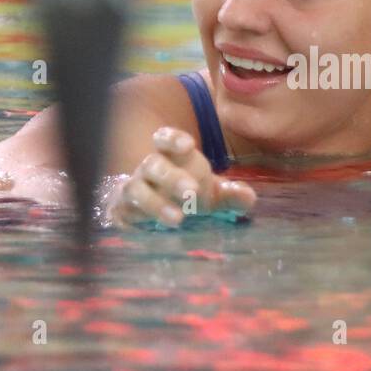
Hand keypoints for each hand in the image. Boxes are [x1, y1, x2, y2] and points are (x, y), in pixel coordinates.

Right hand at [107, 127, 255, 226]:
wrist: (153, 209)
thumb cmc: (187, 194)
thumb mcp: (211, 194)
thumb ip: (230, 194)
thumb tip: (248, 198)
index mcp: (169, 155)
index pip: (164, 139)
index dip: (173, 139)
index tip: (188, 146)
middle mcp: (147, 169)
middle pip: (154, 165)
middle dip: (172, 177)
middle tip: (192, 192)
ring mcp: (132, 189)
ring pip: (136, 189)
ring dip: (155, 203)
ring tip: (177, 219)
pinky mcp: (122, 212)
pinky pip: (122, 214)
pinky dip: (134, 221)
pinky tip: (149, 232)